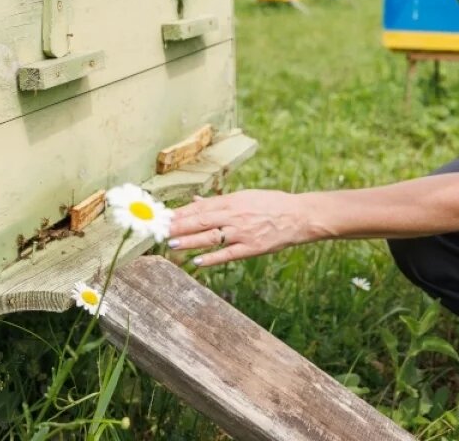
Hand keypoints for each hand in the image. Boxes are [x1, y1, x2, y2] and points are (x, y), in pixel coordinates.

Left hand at [168, 189, 316, 266]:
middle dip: (179, 226)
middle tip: (160, 230)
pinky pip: (228, 254)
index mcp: (233, 201)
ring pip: (211, 237)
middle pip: (202, 221)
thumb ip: (219, 201)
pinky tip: (197, 261)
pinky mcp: (252, 247)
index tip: (164, 216)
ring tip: (172, 244)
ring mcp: (243, 232)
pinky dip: (212, 258)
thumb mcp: (245, 196)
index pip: (201, 207)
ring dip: (190, 241)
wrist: (298, 216)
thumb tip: (197, 201)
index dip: (181, 212)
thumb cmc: (271, 204)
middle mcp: (235, 216)